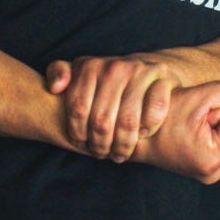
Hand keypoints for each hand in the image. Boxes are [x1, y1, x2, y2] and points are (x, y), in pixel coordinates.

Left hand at [45, 51, 187, 160]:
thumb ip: (58, 73)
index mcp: (90, 66)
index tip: (82, 144)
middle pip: (102, 121)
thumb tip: (56, 88)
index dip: (77, 134)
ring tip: (119, 153)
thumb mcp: (80, 72)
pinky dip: (147, 129)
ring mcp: (140, 72)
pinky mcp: (164, 80)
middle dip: (100, 145)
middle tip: (101, 153)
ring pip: (128, 122)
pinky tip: (141, 135)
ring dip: (123, 145)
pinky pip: (155, 112)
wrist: (147, 70)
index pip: (77, 110)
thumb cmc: (106, 80)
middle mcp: (114, 67)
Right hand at [130, 81, 219, 184]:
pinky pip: (217, 143)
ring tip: (184, 131)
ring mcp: (207, 174)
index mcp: (212, 161)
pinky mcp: (203, 170)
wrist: (134, 135)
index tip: (192, 120)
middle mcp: (212, 173)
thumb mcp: (196, 95)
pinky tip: (186, 137)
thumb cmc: (160, 116)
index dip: (215, 113)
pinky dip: (204, 135)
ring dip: (208, 127)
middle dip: (213, 122)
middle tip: (186, 126)